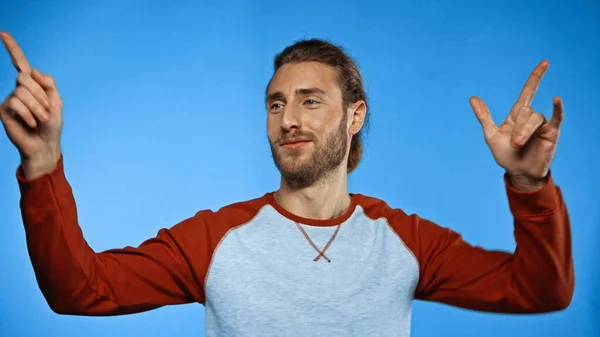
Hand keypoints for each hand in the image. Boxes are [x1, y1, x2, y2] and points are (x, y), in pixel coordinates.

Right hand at [0, 31, 62, 178]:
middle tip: (47, 110)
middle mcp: (19, 89)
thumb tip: (30, 70)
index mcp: (33, 85)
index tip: (3, 33)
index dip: (12, 48)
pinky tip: (31, 123)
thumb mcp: (57, 102)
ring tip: (41, 119)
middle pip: (25, 77)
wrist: (45, 144)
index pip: (20, 63)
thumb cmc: (52, 125)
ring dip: (37, 107)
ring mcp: (10, 99)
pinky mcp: (4, 110)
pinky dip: (28, 114)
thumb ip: (47, 83)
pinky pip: (16, 103)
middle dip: (40, 94)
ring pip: (22, 91)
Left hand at [470, 60, 563, 190]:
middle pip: (527, 112)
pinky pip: (557, 118)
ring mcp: (542, 125)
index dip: (536, 77)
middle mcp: (530, 117)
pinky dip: (558, 109)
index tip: (545, 63)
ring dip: (525, 131)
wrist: (519, 174)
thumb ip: (484, 116)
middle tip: (513, 144)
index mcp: (516, 115)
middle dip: (518, 128)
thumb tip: (472, 97)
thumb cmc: (505, 156)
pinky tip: (556, 100)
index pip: (528, 92)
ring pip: (535, 118)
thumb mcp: (491, 136)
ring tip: (518, 145)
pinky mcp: (552, 133)